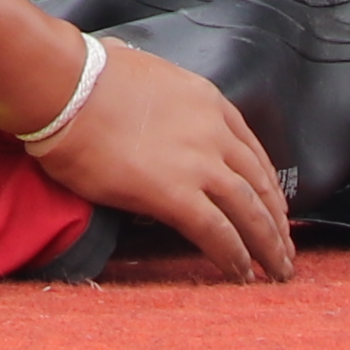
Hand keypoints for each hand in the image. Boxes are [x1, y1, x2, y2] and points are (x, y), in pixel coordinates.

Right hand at [20, 34, 296, 281]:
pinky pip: (217, 233)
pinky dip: (234, 257)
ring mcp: (198, 163)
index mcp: (207, 102)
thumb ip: (159, 95)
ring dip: (267, 246)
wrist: (64, 86)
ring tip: (277, 271)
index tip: (275, 207)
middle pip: (260, 184)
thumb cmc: (86, 78)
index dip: (267, 185)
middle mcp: (213, 132)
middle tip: (284, 249)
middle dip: (276, 221)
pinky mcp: (175, 193)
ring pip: (250, 212)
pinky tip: (241, 274)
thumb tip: (143, 94)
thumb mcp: (146, 75)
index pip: (252, 151)